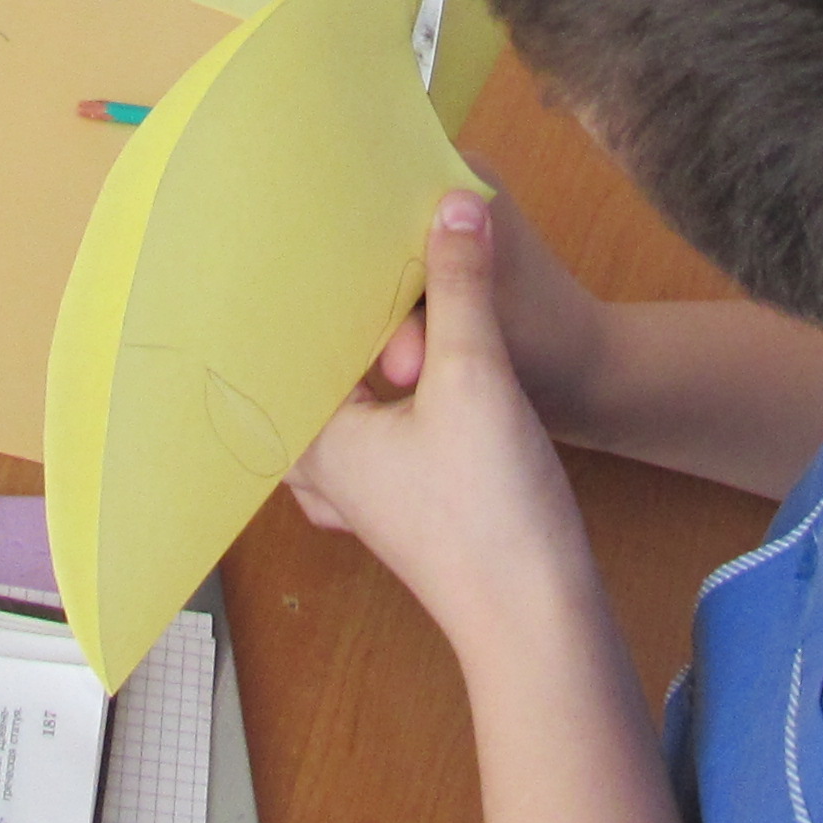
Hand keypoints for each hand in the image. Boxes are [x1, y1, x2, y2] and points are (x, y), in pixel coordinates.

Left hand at [289, 193, 601, 655]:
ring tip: (399, 286)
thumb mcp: (474, 374)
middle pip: (317, 363)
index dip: (301, 280)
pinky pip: (383, 422)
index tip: (305, 223)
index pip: (283, 338)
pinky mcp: (406, 496)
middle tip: (361, 243)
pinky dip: (400, 383)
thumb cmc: (489, 513)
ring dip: (375, 345)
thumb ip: (460, 284)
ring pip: (351, 393)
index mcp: (311, 434)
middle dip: (343, 307)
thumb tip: (456, 204)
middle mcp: (322, 462)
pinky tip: (428, 354)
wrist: (539, 618)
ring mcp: (363, 485)